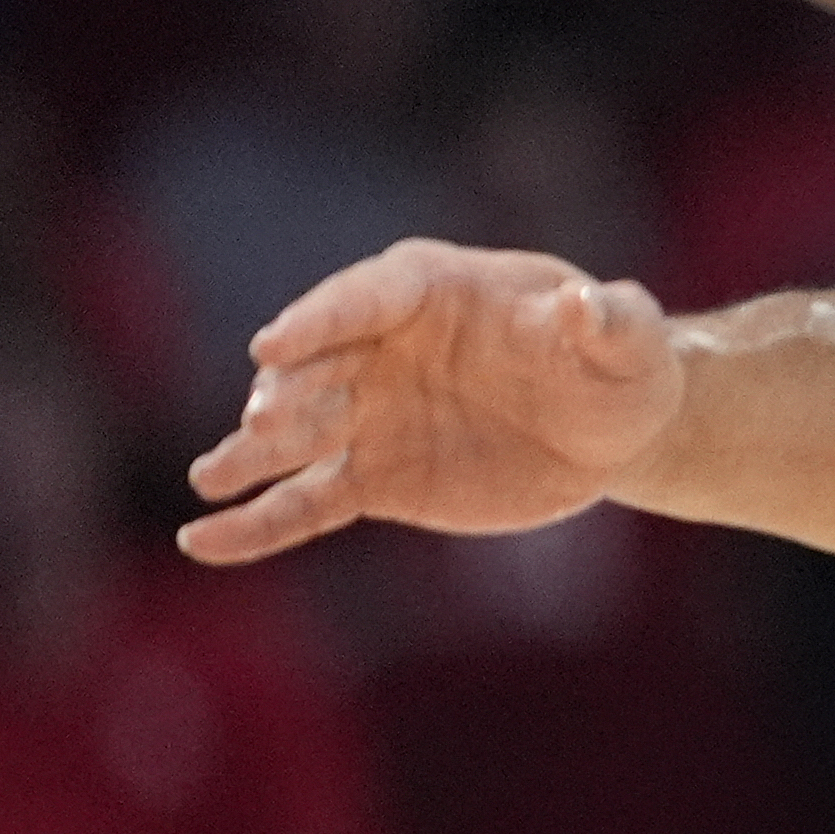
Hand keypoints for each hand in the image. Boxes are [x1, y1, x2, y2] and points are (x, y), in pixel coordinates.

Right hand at [180, 243, 685, 565]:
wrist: (612, 430)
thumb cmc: (619, 366)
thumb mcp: (630, 341)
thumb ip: (610, 321)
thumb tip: (590, 303)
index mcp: (432, 291)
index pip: (366, 296)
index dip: (321, 319)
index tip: (273, 344)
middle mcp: (381, 348)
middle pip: (318, 366)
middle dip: (287, 393)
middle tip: (262, 423)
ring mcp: (368, 415)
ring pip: (298, 435)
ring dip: (253, 455)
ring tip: (211, 479)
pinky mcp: (373, 478)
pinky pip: (305, 502)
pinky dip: (258, 524)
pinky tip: (205, 542)